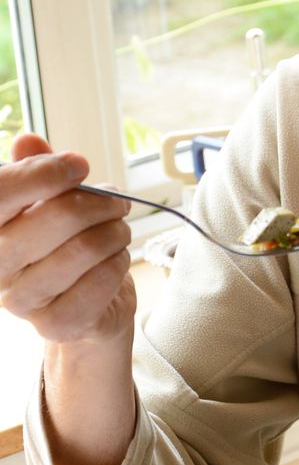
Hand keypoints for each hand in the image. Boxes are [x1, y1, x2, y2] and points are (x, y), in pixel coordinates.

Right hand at [0, 134, 136, 342]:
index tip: (79, 165)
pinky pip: (101, 282)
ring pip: (85, 248)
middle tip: (117, 202)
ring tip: (120, 230)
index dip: (44, 172)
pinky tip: (116, 260)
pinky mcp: (55, 324)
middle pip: (57, 216)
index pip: (0, 192)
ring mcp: (21, 301)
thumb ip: (34, 170)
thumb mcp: (45, 201)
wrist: (81, 304)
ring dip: (116, 232)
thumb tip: (28, 140)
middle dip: (99, 202)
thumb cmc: (60, 244)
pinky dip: (119, 263)